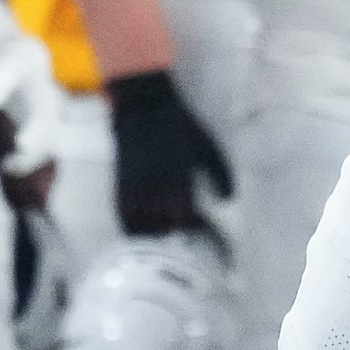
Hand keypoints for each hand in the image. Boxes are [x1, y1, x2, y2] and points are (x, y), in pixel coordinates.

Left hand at [0, 0, 59, 175]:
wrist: (24, 61)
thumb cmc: (9, 64)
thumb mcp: (1, 67)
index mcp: (42, 93)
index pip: (41, 114)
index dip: (33, 130)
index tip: (20, 145)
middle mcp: (51, 110)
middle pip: (49, 134)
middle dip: (33, 151)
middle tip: (11, 164)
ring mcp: (48, 120)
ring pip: (46, 146)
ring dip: (28, 160)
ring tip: (6, 165)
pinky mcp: (40, 129)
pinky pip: (39, 151)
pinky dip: (25, 161)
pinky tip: (7, 166)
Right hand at [107, 68, 231, 234]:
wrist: (144, 106)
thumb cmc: (180, 126)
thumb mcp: (208, 147)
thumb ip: (220, 174)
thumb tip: (228, 200)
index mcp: (181, 179)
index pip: (186, 217)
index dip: (193, 230)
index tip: (201, 235)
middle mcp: (157, 186)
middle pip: (162, 225)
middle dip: (172, 236)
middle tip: (179, 244)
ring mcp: (136, 185)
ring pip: (139, 223)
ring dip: (148, 235)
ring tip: (159, 242)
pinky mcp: (121, 181)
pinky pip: (121, 210)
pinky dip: (128, 224)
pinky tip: (134, 231)